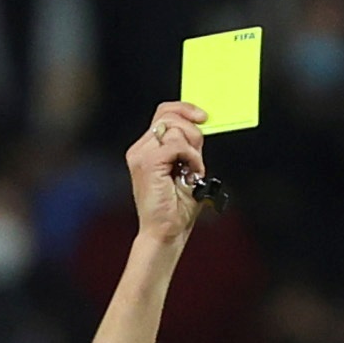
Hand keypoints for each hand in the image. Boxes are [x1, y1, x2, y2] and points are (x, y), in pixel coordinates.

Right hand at [125, 102, 211, 247]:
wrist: (165, 233)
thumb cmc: (176, 209)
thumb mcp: (187, 169)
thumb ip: (188, 148)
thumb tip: (199, 126)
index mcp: (147, 148)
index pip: (164, 113)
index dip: (184, 109)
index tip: (203, 117)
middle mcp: (140, 149)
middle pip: (169, 115)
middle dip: (192, 131)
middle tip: (197, 158)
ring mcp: (141, 155)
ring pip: (175, 128)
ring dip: (192, 149)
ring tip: (191, 172)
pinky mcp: (147, 163)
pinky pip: (177, 145)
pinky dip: (191, 158)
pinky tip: (190, 174)